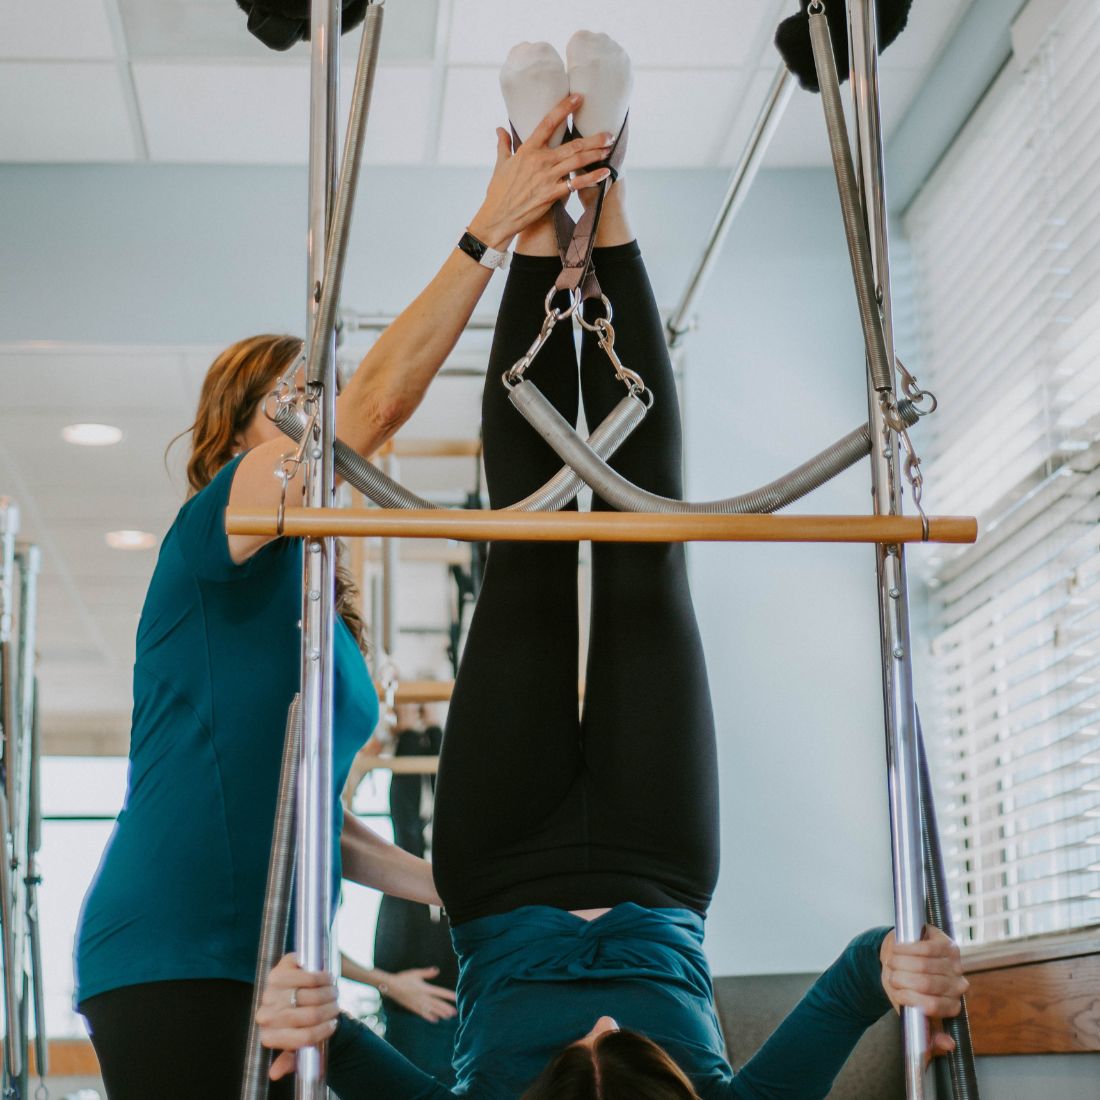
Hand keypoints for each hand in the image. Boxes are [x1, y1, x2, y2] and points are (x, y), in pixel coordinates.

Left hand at [256, 953, 339, 1080]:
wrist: (294, 992)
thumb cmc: (297, 1022)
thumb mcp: (295, 1045)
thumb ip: (289, 1059)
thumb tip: (275, 1073)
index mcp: (269, 1036)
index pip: (303, 1038)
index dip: (323, 1031)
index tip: (333, 1025)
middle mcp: (265, 1015)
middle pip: (310, 1015)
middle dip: (329, 1010)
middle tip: (336, 1007)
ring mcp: (270, 992)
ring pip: (311, 995)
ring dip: (329, 993)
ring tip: (334, 994)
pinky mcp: (279, 971)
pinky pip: (307, 975)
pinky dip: (323, 978)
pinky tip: (328, 979)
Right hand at [382, 966, 457, 1022]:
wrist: (391, 987)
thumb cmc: (403, 978)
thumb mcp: (416, 973)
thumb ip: (427, 973)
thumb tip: (437, 970)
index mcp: (424, 988)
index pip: (439, 992)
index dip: (448, 995)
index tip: (456, 998)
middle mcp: (422, 997)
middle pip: (437, 1003)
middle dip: (446, 1008)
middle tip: (455, 1012)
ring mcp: (417, 1004)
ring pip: (431, 1010)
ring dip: (440, 1013)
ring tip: (448, 1016)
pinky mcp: (413, 1008)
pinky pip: (423, 1013)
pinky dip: (429, 1017)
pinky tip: (435, 1020)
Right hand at [469, 93, 613, 249]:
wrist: (498, 217)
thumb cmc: (498, 192)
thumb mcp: (500, 164)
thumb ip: (503, 144)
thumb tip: (500, 129)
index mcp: (527, 150)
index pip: (548, 123)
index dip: (564, 108)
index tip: (578, 97)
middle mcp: (540, 161)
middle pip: (572, 145)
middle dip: (593, 139)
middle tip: (609, 134)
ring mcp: (547, 178)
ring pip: (577, 162)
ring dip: (596, 154)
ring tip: (609, 148)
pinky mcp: (552, 194)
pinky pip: (576, 185)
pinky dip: (592, 178)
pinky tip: (604, 173)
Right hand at [880, 927, 968, 1063]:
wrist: (900, 957)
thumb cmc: (905, 985)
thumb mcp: (911, 1009)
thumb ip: (928, 1031)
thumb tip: (948, 1045)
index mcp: (952, 1005)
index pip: (933, 1005)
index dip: (910, 999)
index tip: (897, 995)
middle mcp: (959, 985)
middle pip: (927, 983)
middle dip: (901, 979)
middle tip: (891, 978)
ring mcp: (954, 963)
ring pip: (923, 964)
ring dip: (900, 963)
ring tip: (892, 963)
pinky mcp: (946, 943)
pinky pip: (923, 948)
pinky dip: (905, 950)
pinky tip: (897, 951)